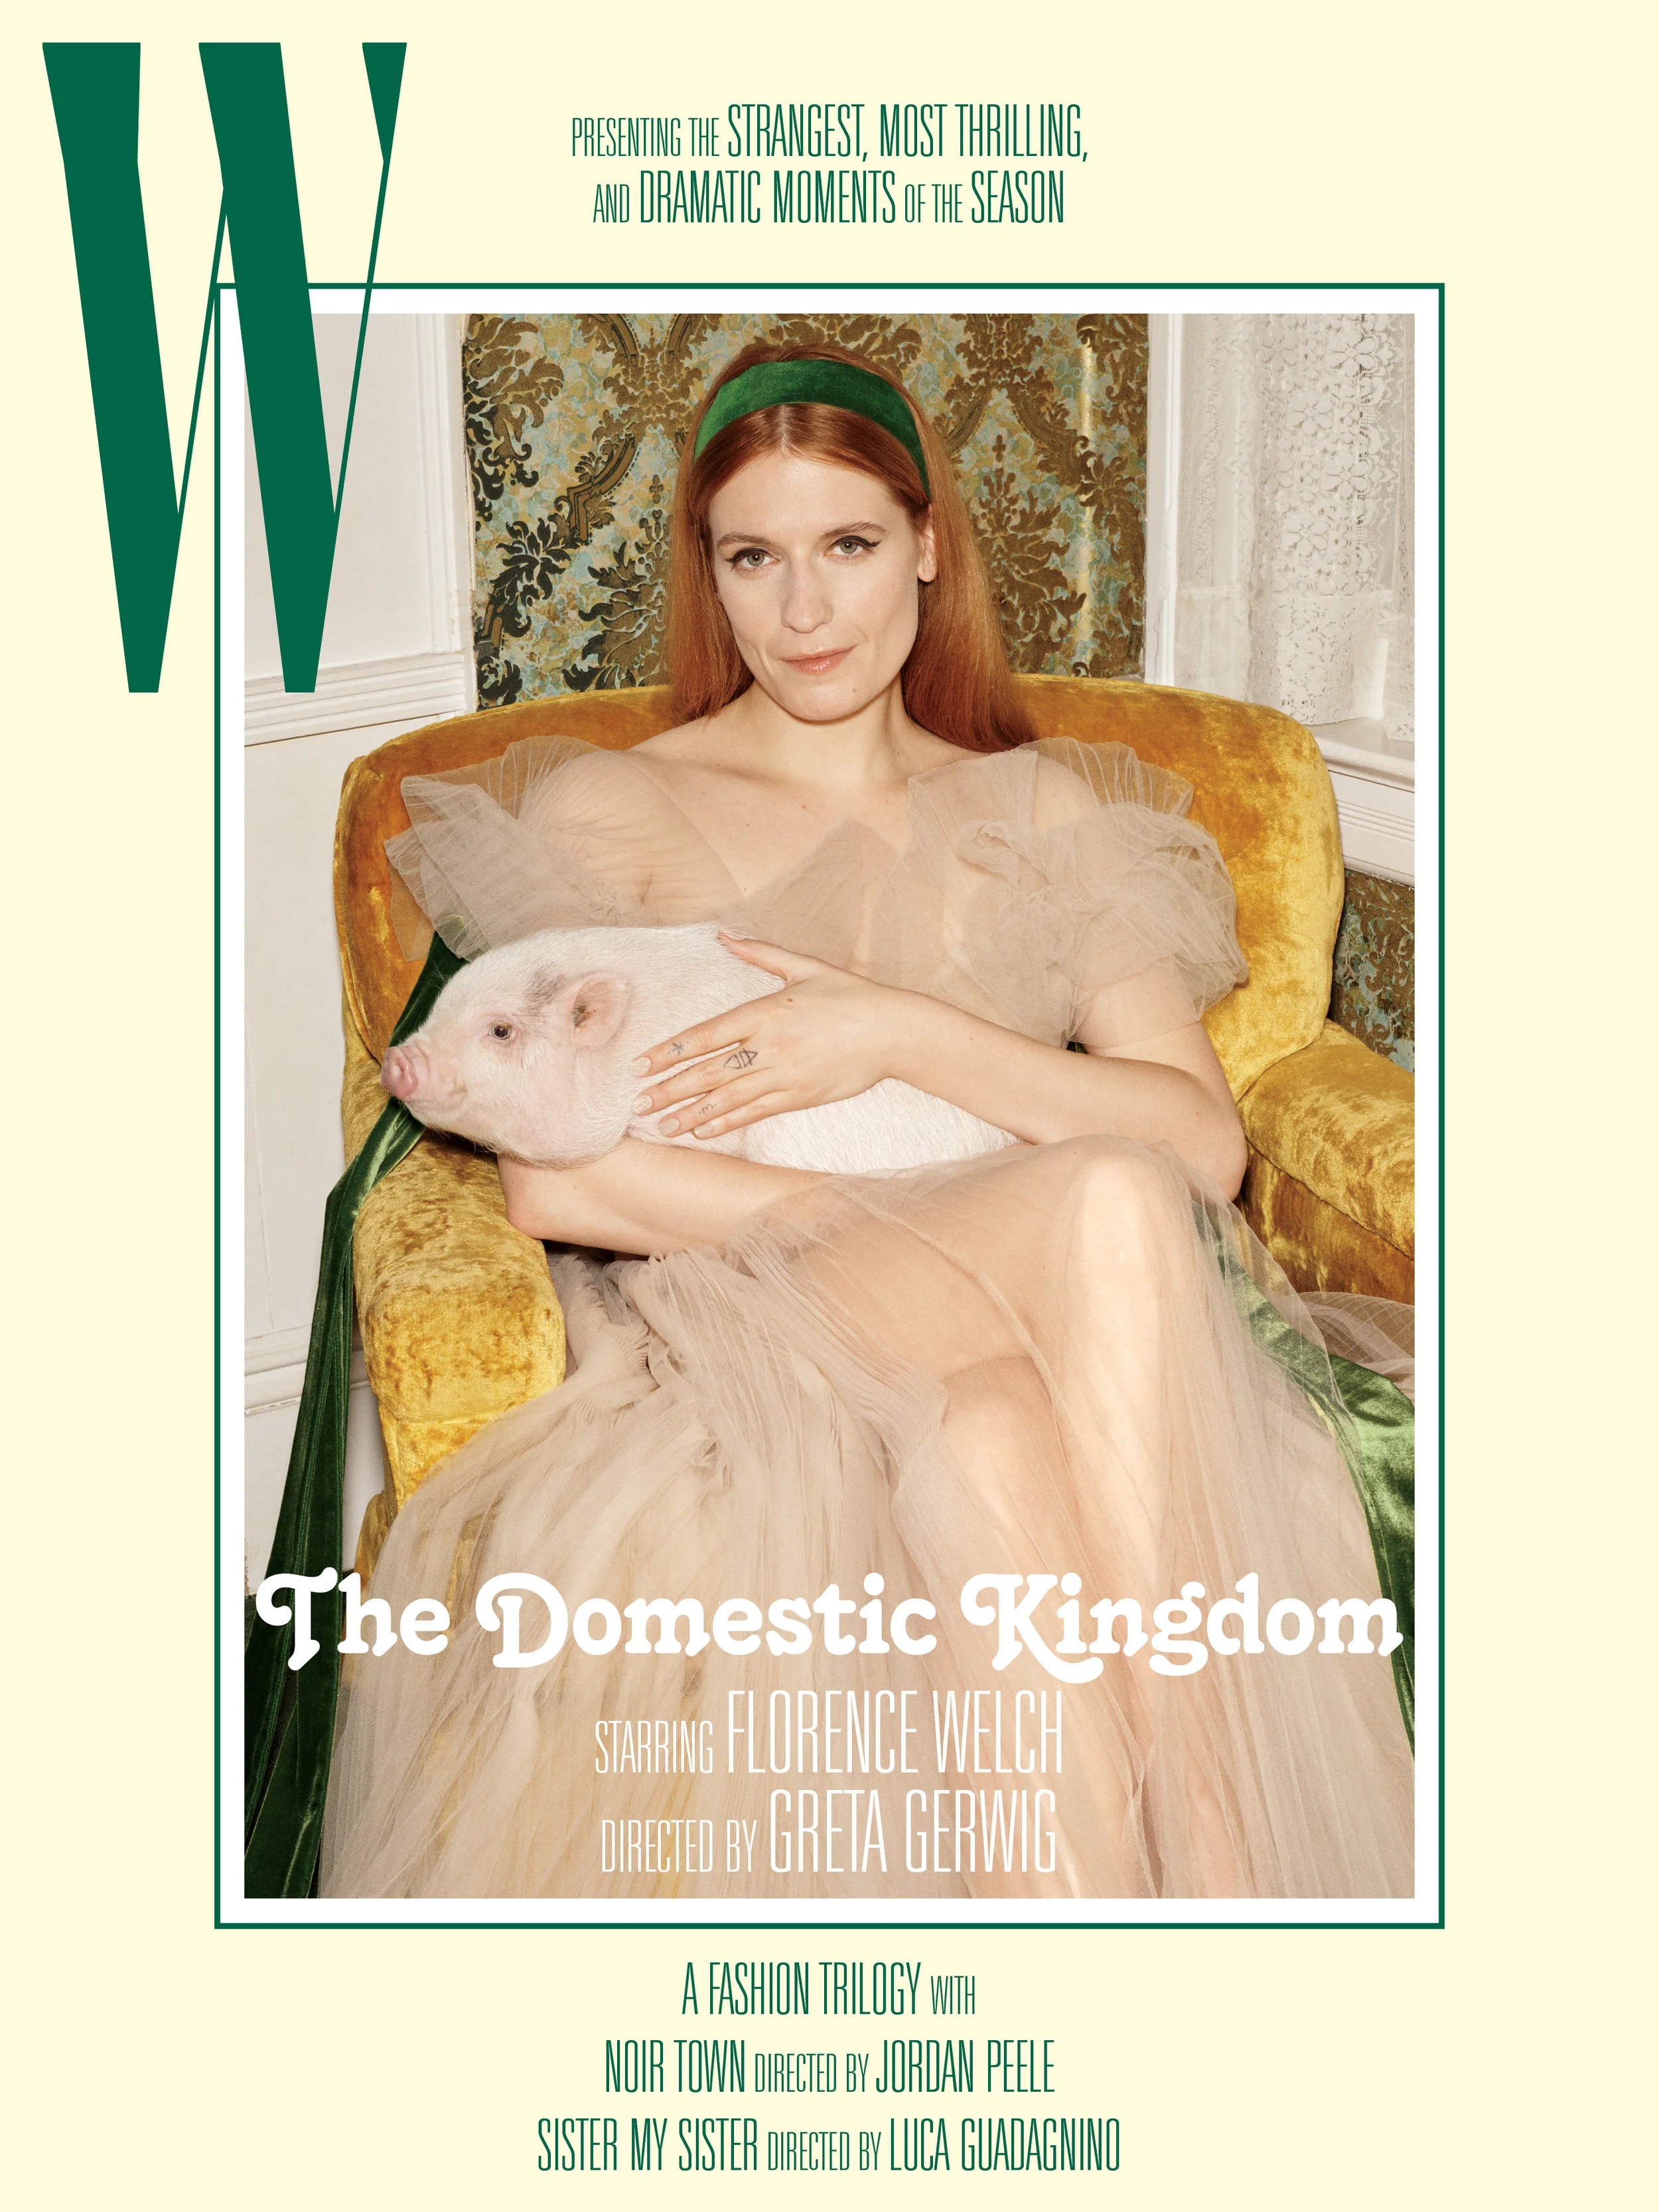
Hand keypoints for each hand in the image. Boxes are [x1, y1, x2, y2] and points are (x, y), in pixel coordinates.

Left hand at [631, 935, 910, 1141]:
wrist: (894, 1031)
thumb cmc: (850, 996)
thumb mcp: (804, 967)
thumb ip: (760, 952)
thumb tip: (723, 936)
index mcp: (765, 1011)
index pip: (705, 1035)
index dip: (670, 1051)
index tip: (641, 1064)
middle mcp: (769, 1045)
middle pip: (708, 1071)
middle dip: (669, 1089)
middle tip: (638, 1103)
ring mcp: (784, 1074)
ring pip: (727, 1098)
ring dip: (691, 1114)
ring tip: (661, 1126)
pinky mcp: (801, 1096)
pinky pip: (755, 1112)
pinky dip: (727, 1122)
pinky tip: (702, 1132)